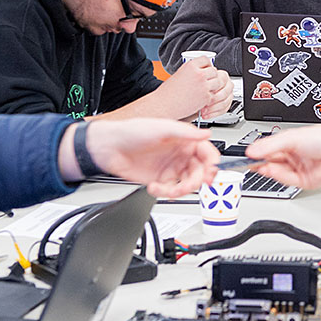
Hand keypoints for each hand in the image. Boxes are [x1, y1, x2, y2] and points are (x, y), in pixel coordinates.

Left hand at [74, 119, 218, 197]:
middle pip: (200, 172)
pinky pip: (170, 190)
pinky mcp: (160, 180)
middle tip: (191, 185)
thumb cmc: (132, 132)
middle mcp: (180, 154)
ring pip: (187, 184)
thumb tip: (207, 134)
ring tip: (170, 190)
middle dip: (197, 181)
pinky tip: (155, 187)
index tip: (211, 172)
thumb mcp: (162, 128)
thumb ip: (186, 132)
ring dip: (181, 189)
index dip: (212, 163)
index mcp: (184, 140)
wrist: (108, 148)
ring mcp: (170, 168)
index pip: (207, 152)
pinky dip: (165, 192)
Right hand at [155, 57, 230, 120]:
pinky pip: (214, 94)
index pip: (206, 60)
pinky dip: (209, 96)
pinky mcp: (206, 97)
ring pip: (218, 82)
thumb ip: (192, 71)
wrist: (163, 105)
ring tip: (204, 90)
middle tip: (207, 81)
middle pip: (214, 71)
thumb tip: (203, 70)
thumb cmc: (168, 92)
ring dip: (213, 86)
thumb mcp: (179, 74)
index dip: (207, 65)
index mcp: (191, 66)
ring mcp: (204, 86)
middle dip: (211, 76)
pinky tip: (201, 98)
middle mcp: (199, 74)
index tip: (206, 69)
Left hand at [198, 66, 233, 118]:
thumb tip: (204, 90)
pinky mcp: (227, 103)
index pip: (221, 82)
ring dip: (212, 109)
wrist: (196, 91)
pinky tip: (206, 115)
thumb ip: (203, 83)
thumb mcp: (199, 80)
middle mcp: (227, 85)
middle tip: (203, 105)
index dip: (212, 89)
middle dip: (213, 101)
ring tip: (203, 111)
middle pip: (224, 93)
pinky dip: (214, 114)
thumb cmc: (197, 85)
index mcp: (223, 76)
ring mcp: (228, 94)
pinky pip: (224, 110)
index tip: (204, 95)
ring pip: (224, 103)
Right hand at [246, 126, 320, 190]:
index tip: (245, 155)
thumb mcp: (292, 137)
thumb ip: (270, 145)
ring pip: (277, 172)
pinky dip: (278, 176)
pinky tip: (272, 171)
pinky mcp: (304, 181)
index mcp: (291, 143)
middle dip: (260, 163)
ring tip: (261, 166)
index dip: (257, 153)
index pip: (269, 149)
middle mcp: (294, 155)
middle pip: (271, 162)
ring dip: (268, 170)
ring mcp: (299, 168)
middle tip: (247, 163)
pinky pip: (287, 181)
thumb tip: (252, 150)